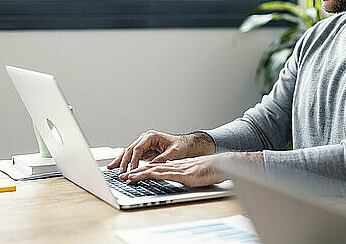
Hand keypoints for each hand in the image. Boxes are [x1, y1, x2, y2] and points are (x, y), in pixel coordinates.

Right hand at [107, 130, 214, 173]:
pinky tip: (115, 167)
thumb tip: (149, 167)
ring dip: (120, 162)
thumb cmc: (181, 147)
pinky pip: (131, 157)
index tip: (132, 170)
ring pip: (127, 153)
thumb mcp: (173, 153)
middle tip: (121, 173)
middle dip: (124, 162)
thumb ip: (161, 159)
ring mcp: (142, 145)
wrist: (185, 145)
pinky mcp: (142, 151)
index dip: (133, 160)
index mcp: (151, 136)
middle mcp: (144, 139)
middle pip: (130, 150)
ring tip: (112, 169)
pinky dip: (123, 162)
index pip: (138, 148)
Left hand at [119, 152, 263, 186]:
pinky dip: (149, 175)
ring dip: (138, 173)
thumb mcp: (195, 173)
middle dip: (136, 171)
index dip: (144, 170)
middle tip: (122, 176)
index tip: (132, 174)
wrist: (223, 165)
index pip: (157, 167)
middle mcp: (175, 165)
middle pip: (152, 167)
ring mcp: (178, 169)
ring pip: (153, 169)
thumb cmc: (212, 170)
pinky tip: (142, 177)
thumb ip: (186, 175)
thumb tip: (181, 179)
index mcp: (178, 166)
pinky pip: (162, 174)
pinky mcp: (181, 174)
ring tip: (126, 178)